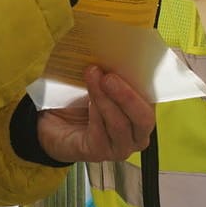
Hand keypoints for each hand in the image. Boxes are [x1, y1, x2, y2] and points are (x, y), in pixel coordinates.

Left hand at [35, 66, 156, 164]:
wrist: (51, 124)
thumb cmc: (81, 102)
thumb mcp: (99, 83)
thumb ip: (111, 73)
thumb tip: (114, 53)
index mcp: (143, 113)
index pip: (153, 99)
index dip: (146, 81)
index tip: (132, 61)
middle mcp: (138, 134)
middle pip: (143, 118)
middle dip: (127, 96)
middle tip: (109, 76)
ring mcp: (120, 147)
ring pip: (120, 124)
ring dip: (105, 99)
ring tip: (92, 77)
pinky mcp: (100, 154)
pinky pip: (101, 133)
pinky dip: (94, 114)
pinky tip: (87, 102)